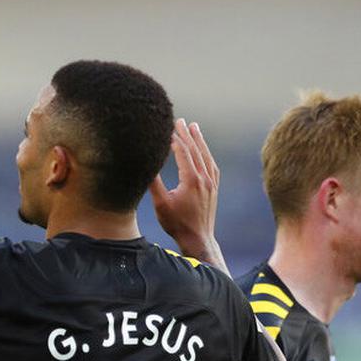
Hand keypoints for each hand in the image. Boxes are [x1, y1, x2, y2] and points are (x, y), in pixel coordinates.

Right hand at [149, 119, 222, 263]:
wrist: (198, 239)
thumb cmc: (177, 223)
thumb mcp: (161, 204)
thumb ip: (154, 183)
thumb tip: (146, 166)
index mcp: (191, 180)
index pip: (183, 153)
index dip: (175, 139)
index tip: (167, 128)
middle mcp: (204, 179)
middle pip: (195, 150)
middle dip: (187, 134)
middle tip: (180, 120)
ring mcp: (211, 184)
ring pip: (206, 156)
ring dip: (199, 141)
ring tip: (194, 127)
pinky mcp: (214, 189)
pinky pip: (212, 166)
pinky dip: (206, 155)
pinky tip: (204, 151)